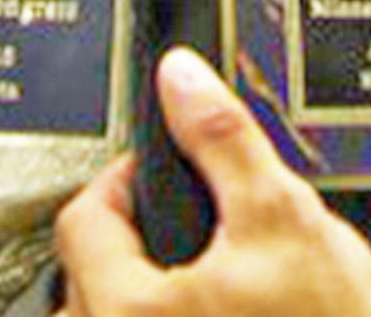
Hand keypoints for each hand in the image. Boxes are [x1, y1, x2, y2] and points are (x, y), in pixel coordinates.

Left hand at [52, 47, 370, 316]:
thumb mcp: (285, 223)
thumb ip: (224, 140)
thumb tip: (182, 78)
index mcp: (126, 311)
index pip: (85, 218)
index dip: (127, 179)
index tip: (160, 171)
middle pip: (91, 281)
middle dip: (136, 248)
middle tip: (193, 236)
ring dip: (149, 301)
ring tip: (211, 289)